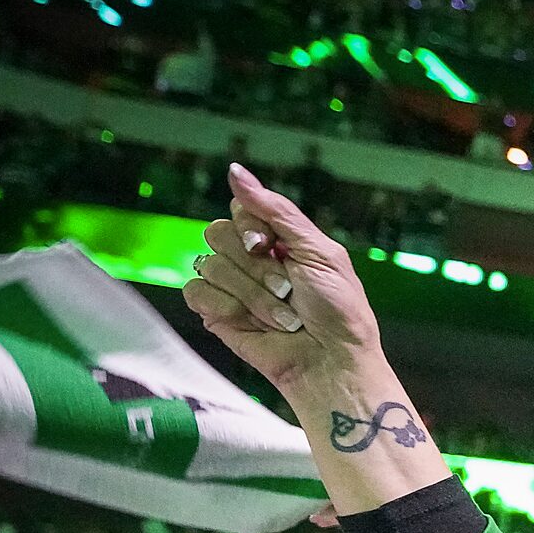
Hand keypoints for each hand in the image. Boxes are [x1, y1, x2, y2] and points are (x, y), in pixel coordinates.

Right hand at [182, 165, 383, 398]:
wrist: (332, 362)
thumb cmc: (337, 310)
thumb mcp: (320, 252)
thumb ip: (277, 210)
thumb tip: (234, 170)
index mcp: (277, 239)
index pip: (240, 209)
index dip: (252, 228)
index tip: (274, 248)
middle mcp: (249, 258)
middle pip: (217, 232)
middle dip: (255, 266)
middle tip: (287, 290)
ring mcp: (231, 285)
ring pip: (209, 264)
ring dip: (252, 294)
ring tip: (283, 316)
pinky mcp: (216, 313)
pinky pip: (196, 292)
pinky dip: (226, 308)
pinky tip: (252, 323)